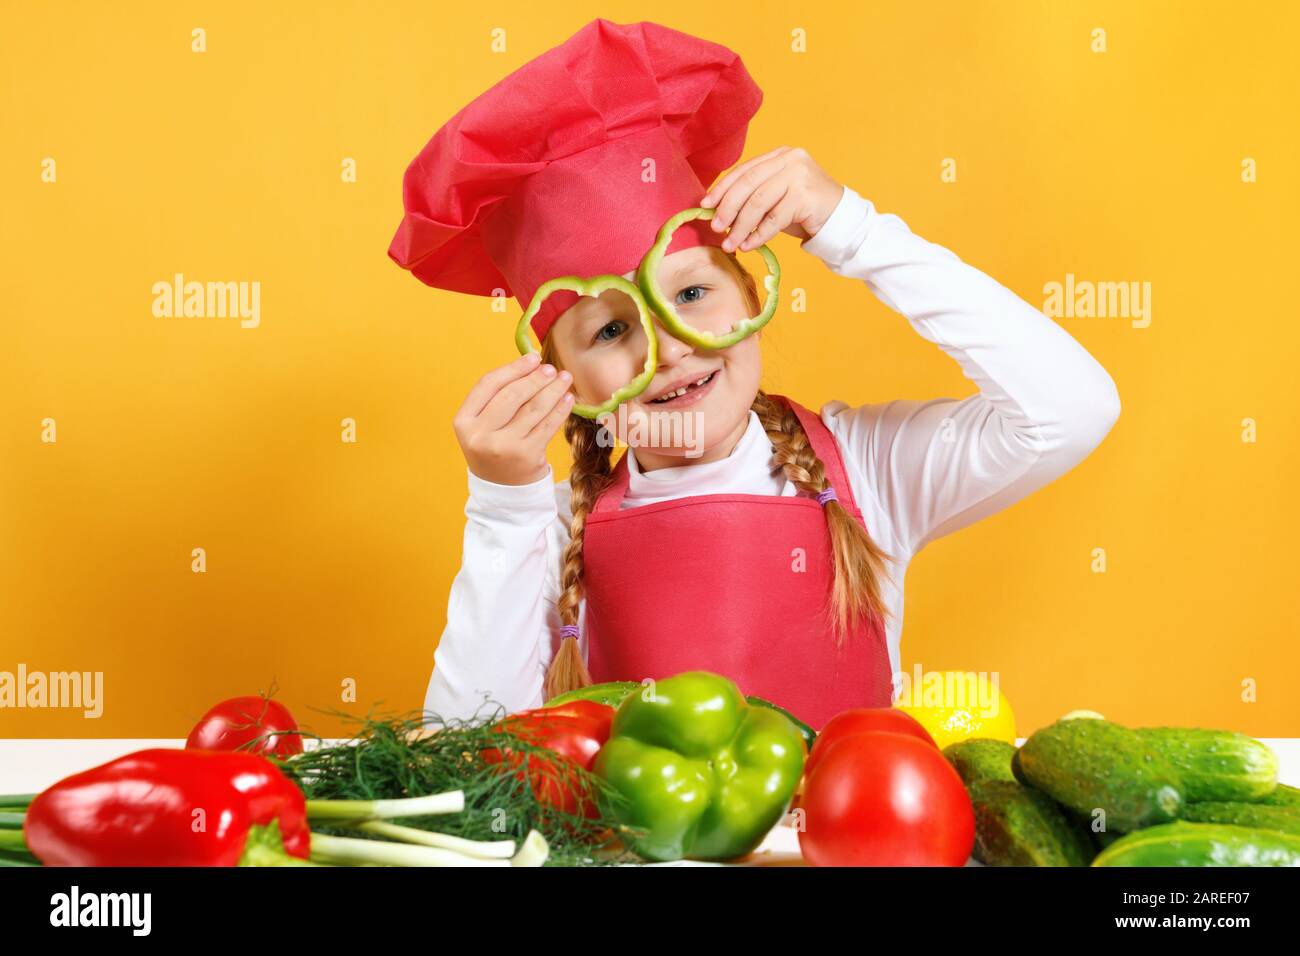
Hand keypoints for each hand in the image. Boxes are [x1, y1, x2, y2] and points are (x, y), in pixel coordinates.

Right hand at [454, 353, 574, 484]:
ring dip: (553, 390)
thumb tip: (532, 363)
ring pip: (533, 409)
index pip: (488, 384)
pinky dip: (560, 410)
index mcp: (464, 421)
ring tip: (564, 379)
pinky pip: (547, 426)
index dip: (513, 368)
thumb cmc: (494, 446)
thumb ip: (498, 396)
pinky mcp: (526, 456)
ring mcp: (504, 447)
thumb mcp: (483, 424)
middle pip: (511, 395)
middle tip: (551, 368)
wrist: (502, 490)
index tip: (532, 358)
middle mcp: (480, 435)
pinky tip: (567, 399)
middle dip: (535, 378)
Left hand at [699, 146, 843, 250]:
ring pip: (759, 203)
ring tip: (730, 243)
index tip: (705, 204)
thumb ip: (753, 197)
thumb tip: (717, 211)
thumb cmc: (804, 210)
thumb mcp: (776, 197)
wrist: (840, 219)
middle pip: (748, 184)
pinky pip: (774, 219)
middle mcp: (789, 160)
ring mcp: (799, 176)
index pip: (744, 170)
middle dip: (728, 208)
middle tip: (715, 227)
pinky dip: (758, 234)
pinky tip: (749, 245)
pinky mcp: (806, 196)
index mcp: (779, 155)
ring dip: (740, 226)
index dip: (722, 188)